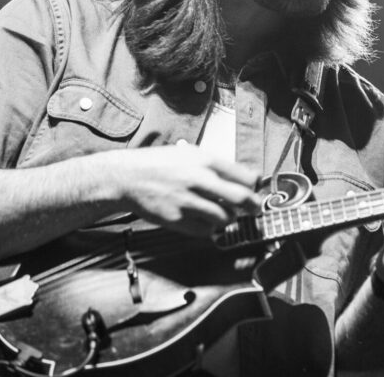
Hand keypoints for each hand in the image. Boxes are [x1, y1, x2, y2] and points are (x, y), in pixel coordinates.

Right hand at [102, 143, 260, 236]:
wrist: (127, 177)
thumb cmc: (160, 164)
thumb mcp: (190, 153)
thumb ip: (217, 166)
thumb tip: (248, 177)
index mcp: (204, 160)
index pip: (244, 176)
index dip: (255, 186)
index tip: (256, 190)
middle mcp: (198, 179)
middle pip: (240, 198)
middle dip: (253, 206)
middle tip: (254, 209)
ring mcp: (187, 201)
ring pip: (225, 218)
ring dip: (229, 218)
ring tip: (224, 214)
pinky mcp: (176, 220)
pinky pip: (205, 230)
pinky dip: (210, 228)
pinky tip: (204, 220)